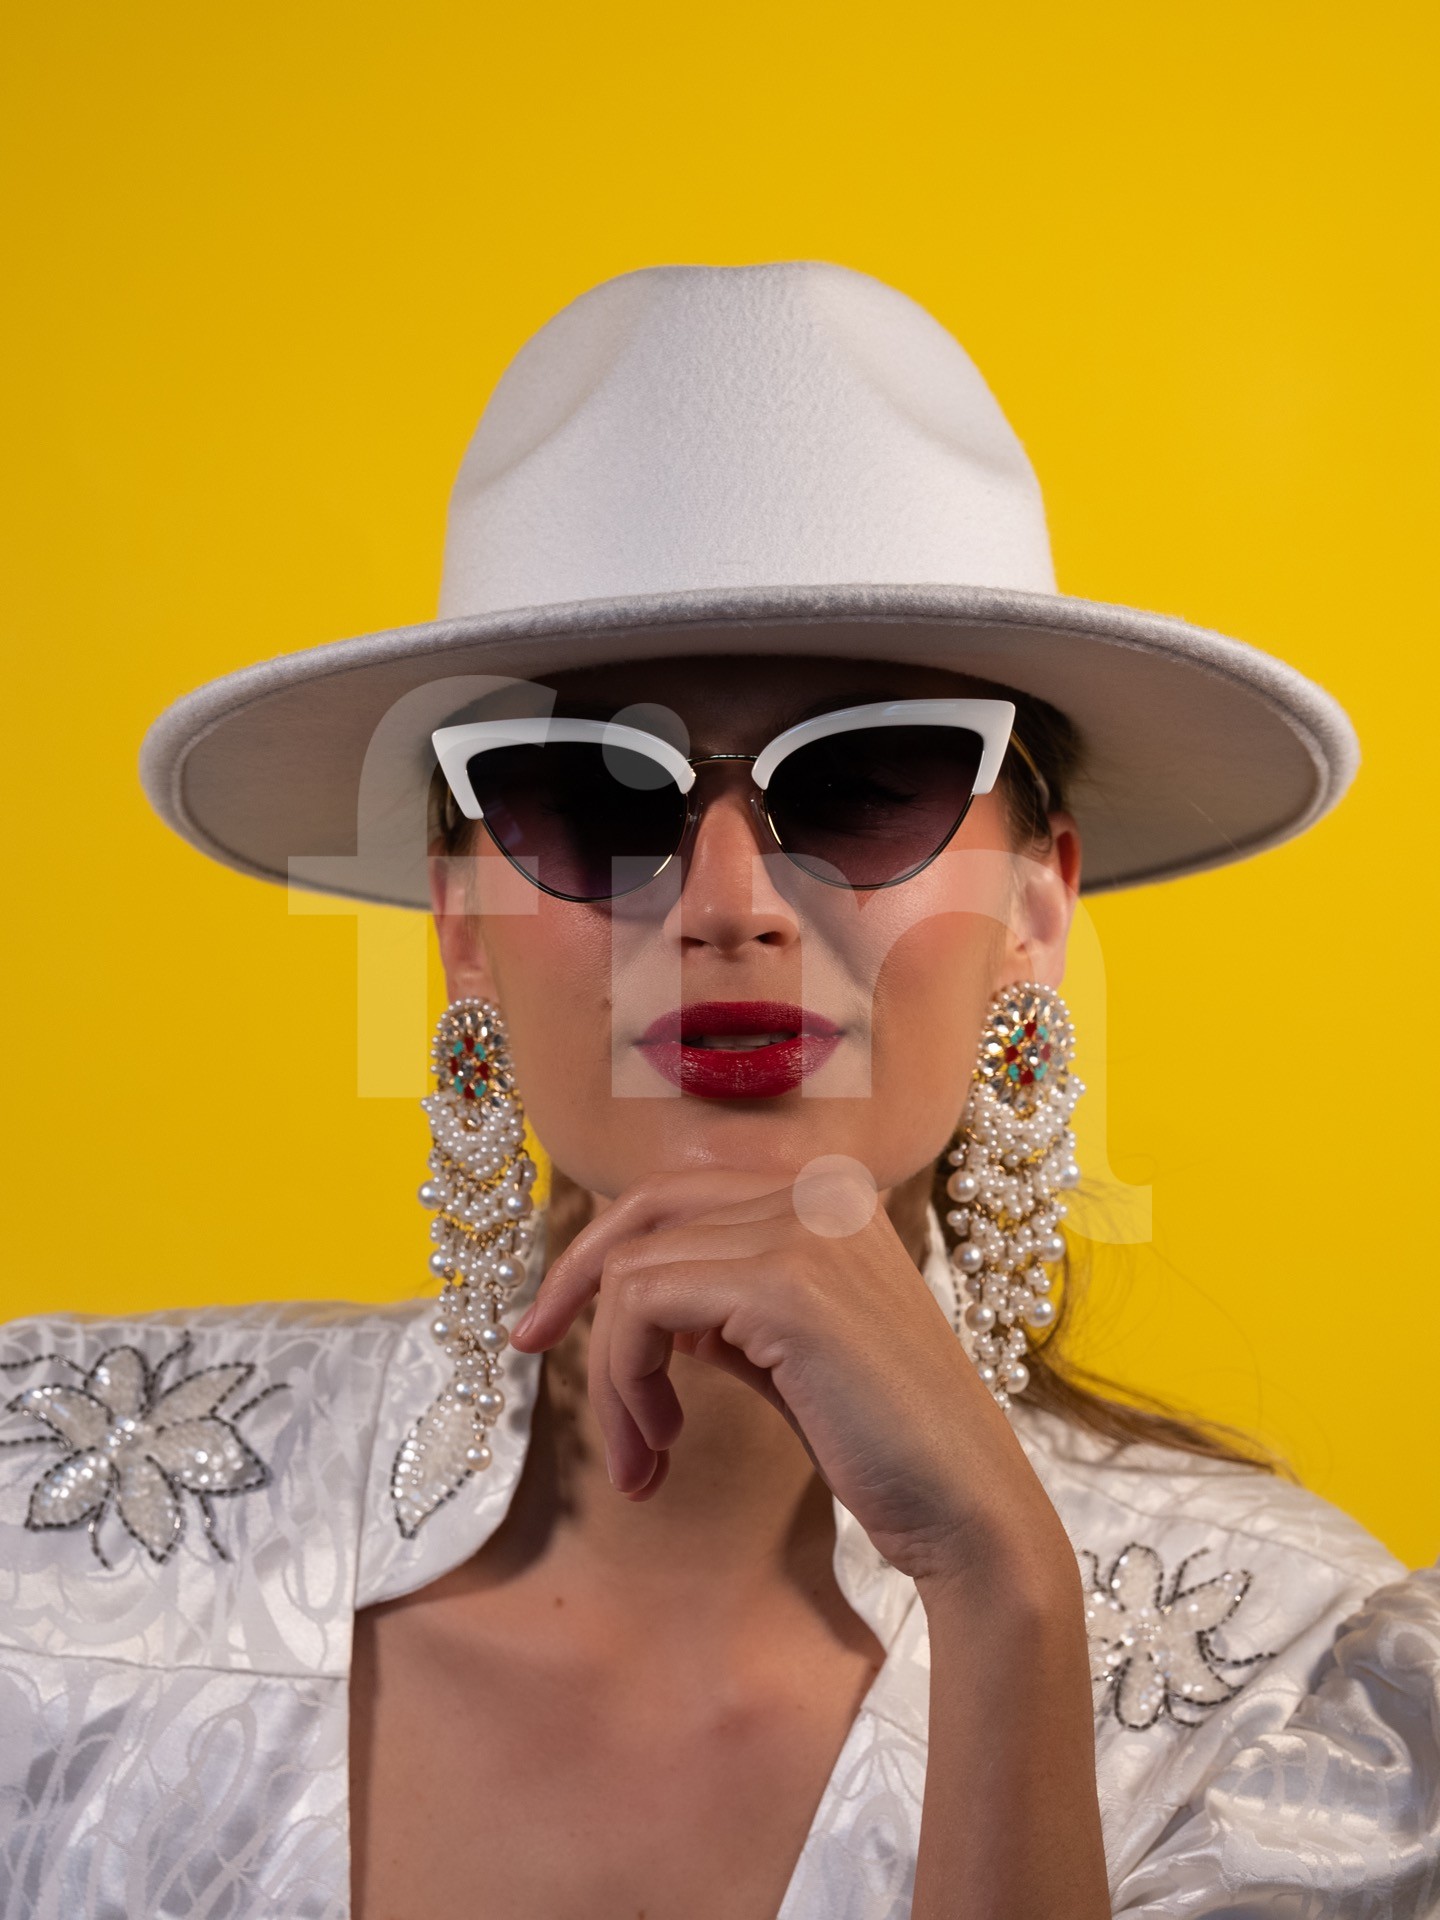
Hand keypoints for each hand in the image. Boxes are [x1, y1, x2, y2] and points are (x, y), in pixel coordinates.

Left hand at [508, 1166, 1069, 1588]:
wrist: (966, 1510)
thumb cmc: (880, 1444)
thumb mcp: (786, 1350)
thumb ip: (722, 1305)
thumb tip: (639, 1294)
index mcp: (828, 1192)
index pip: (676, 1196)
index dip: (600, 1254)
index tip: (550, 1326)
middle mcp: (819, 1188)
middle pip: (644, 1212)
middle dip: (574, 1284)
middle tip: (529, 1347)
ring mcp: (805, 1226)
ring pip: (633, 1274)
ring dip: (612, 1374)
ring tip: (643, 1456)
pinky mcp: (786, 1282)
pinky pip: (642, 1308)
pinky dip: (624, 1380)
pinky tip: (660, 1445)